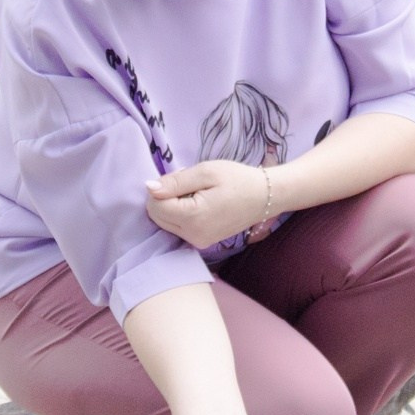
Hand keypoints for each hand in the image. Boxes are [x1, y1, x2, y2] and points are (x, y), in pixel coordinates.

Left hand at [146, 159, 272, 248]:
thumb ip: (175, 181)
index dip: (160, 188)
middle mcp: (193, 236)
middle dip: (165, 198)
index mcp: (193, 217)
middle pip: (157, 217)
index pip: (155, 206)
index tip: (181, 177)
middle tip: (189, 183)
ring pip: (165, 224)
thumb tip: (149, 187)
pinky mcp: (202, 243)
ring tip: (196, 192)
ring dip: (173, 206)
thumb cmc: (238, 179)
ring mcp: (198, 242)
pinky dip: (181, 214)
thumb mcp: (205, 171)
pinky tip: (200, 203)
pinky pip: (178, 228)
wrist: (266, 197)